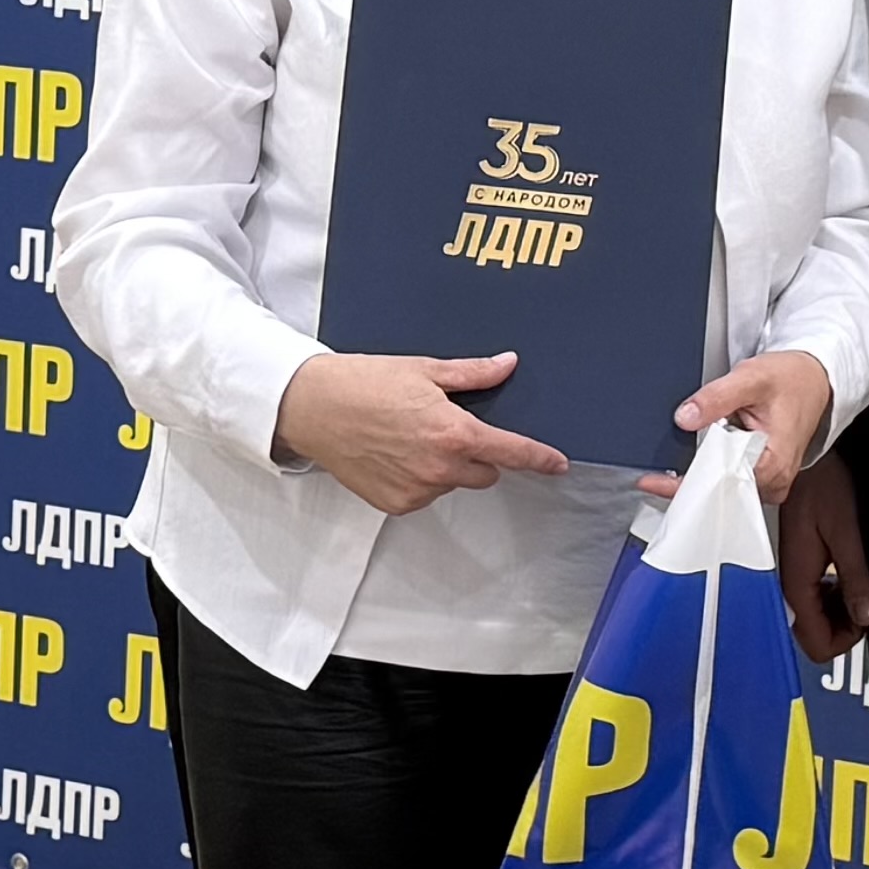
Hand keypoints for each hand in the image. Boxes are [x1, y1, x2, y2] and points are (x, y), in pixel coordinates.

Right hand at [274, 350, 571, 514]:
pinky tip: (394, 454)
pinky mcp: (395, 504)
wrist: (311, 407)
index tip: (557, 464)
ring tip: (409, 436)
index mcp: (454, 433)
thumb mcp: (423, 370)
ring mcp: (417, 490)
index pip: (511, 452)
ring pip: (453, 483)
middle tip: (445, 425)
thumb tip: (507, 364)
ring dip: (445, 466)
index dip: (539, 459)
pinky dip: (418, 479)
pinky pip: (424, 494)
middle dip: (477, 453)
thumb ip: (472, 373)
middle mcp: (440, 468)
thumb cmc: (362, 383)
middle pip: (485, 472)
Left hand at [647, 346, 835, 500]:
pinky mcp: (765, 477)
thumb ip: (716, 397)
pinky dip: (712, 471)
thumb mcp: (751, 378)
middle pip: (721, 492)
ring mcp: (770, 482)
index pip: (721, 484)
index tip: (653, 481)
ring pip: (724, 489)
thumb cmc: (791, 379)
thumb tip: (685, 417)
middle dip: (689, 481)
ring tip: (681, 461)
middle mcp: (774, 481)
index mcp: (774, 464)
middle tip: (657, 474)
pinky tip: (701, 459)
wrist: (814, 379)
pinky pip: (731, 482)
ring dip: (700, 476)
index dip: (686, 482)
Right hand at [773, 446, 868, 663]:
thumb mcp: (846, 533)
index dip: (846, 640)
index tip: (867, 621)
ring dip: (839, 611)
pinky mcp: (799, 562)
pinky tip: (845, 576)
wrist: (806, 459)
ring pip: (814, 617)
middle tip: (866, 605)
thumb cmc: (820, 486)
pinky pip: (814, 596)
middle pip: (813, 634)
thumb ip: (855, 578)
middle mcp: (790, 583)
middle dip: (844, 627)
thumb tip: (867, 615)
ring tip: (858, 588)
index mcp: (798, 582)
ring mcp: (793, 574)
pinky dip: (834, 595)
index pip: (816, 642)